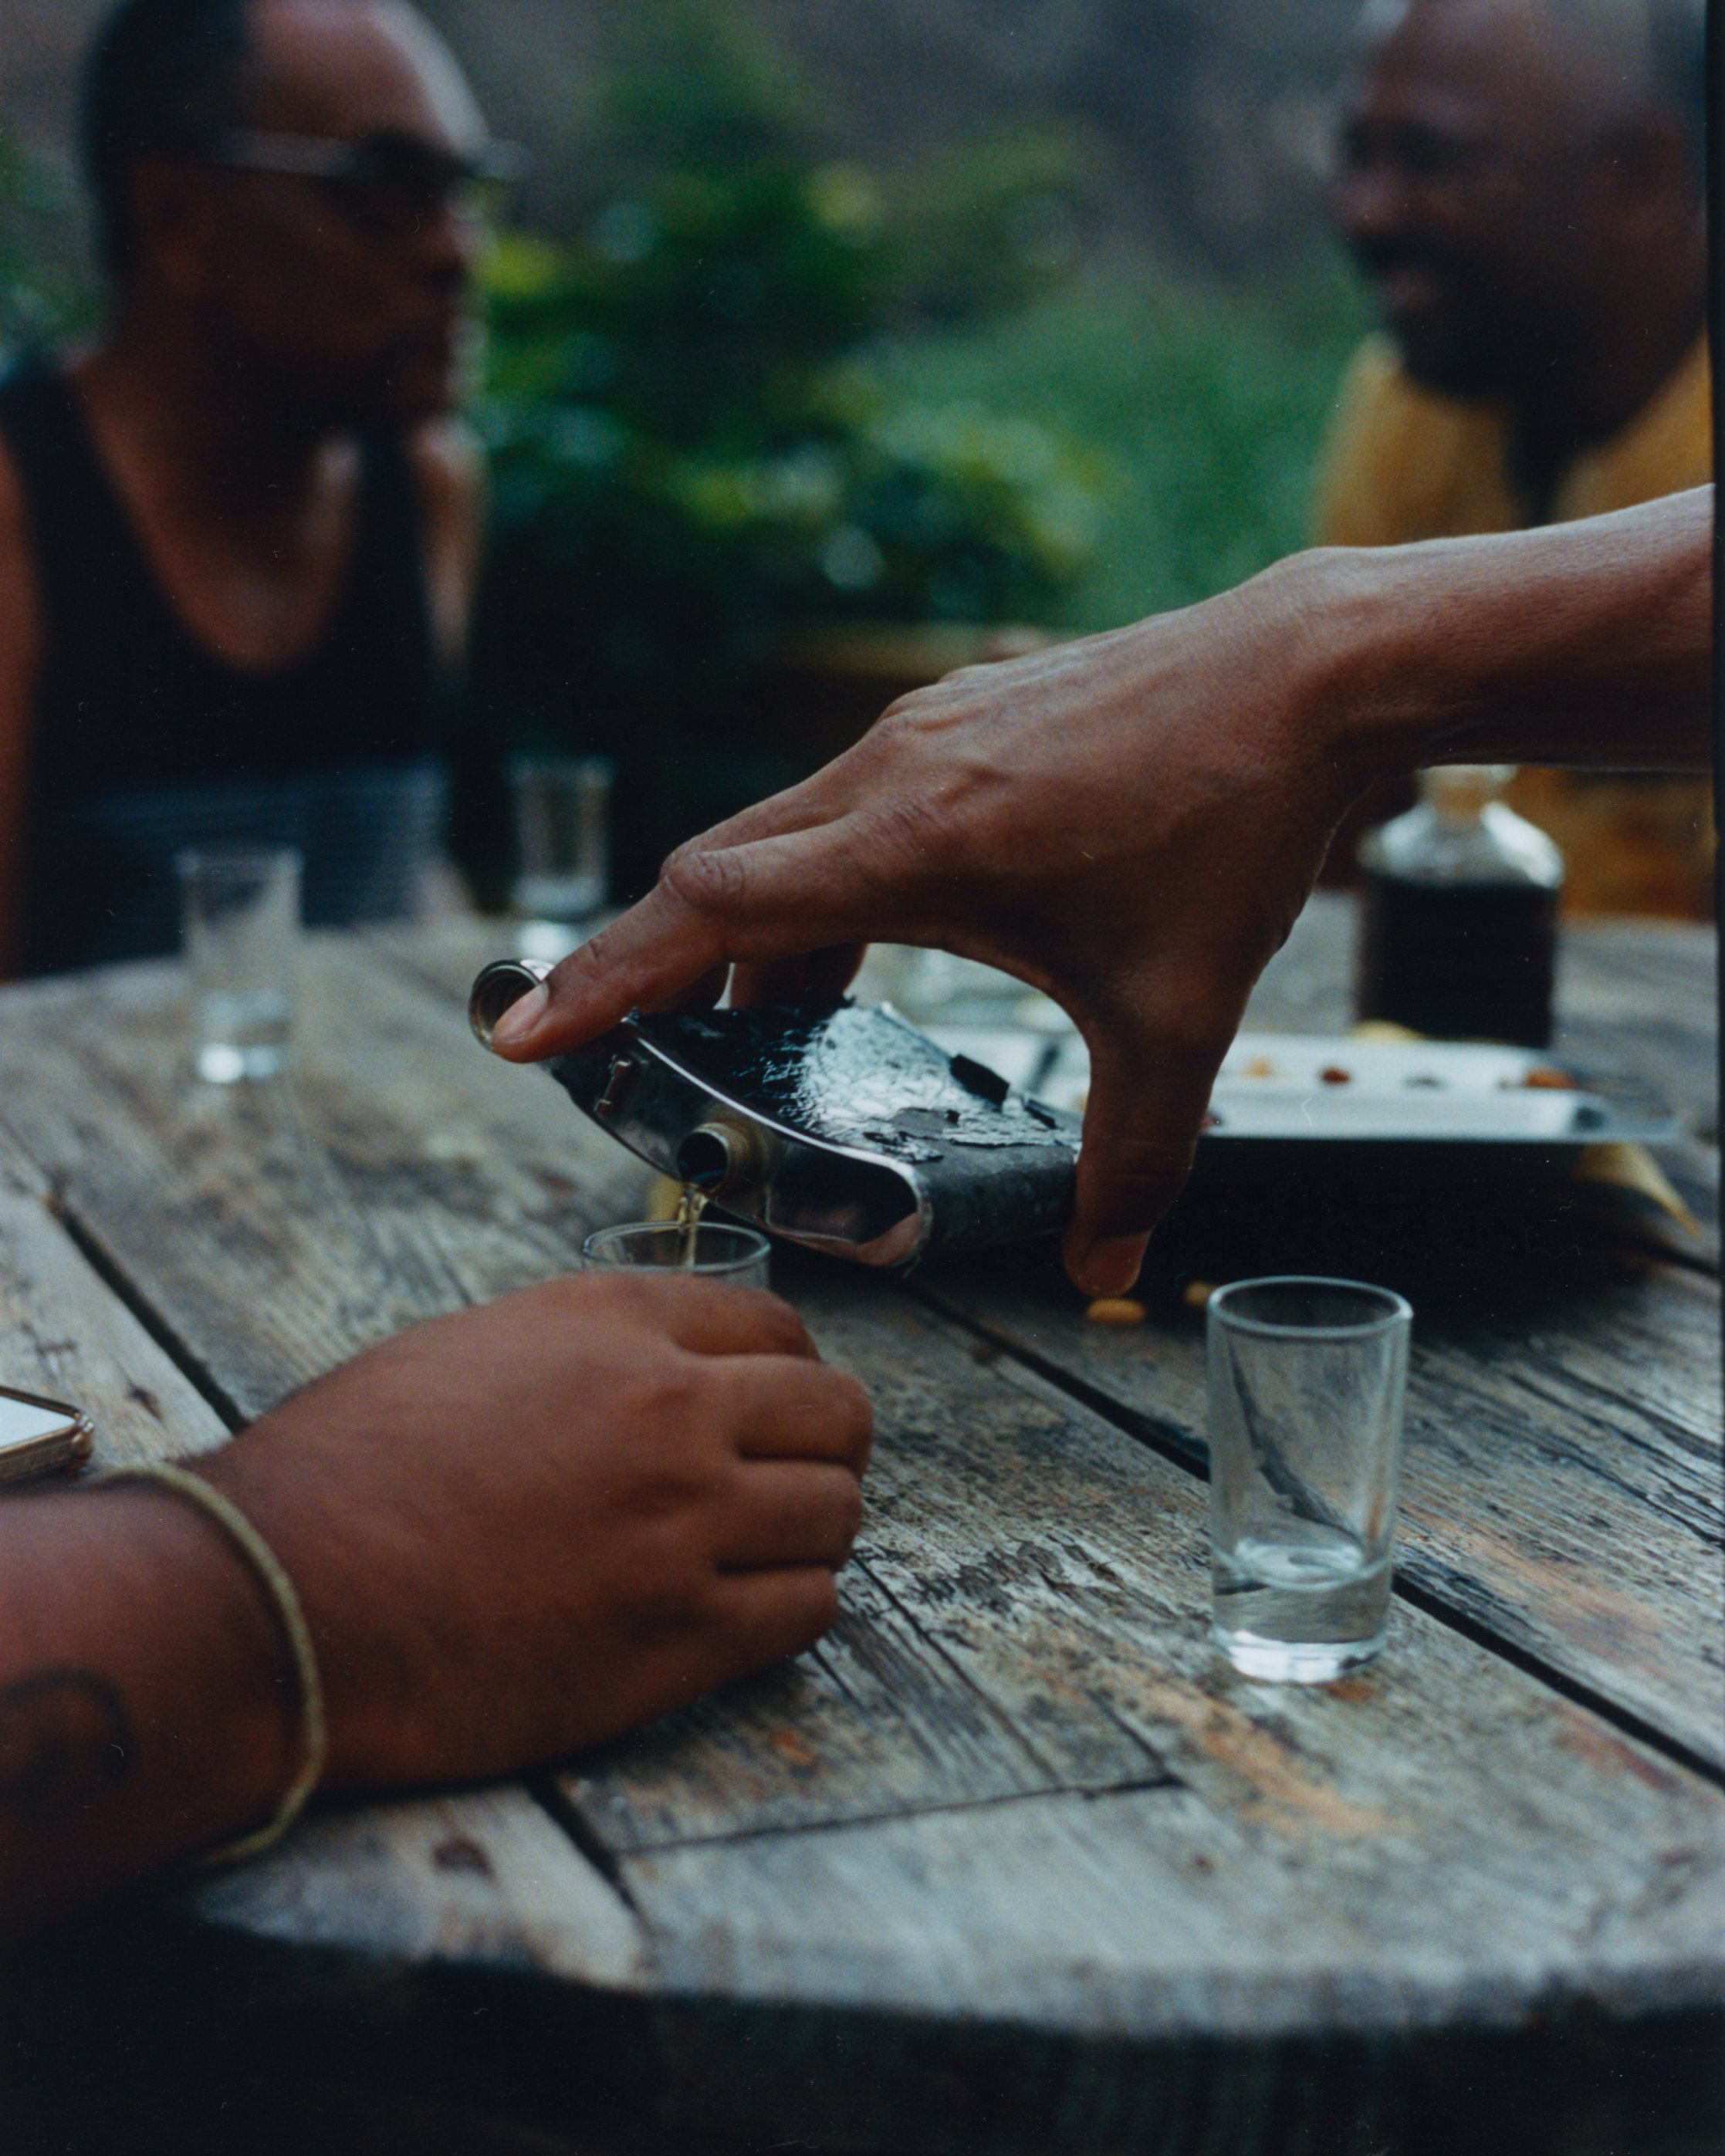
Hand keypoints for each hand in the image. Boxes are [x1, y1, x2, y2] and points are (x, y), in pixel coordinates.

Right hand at [205, 1274, 871, 1786]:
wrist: (281, 1600)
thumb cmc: (344, 1476)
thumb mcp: (470, 1353)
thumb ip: (584, 1351)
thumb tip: (651, 1368)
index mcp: (613, 1326)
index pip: (778, 1327)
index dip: (792, 1368)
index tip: (782, 1402)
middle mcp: (668, 1412)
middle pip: (834, 1414)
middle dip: (828, 1443)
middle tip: (801, 1474)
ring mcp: (682, 1529)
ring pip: (835, 1515)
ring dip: (816, 1529)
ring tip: (775, 1547)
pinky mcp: (675, 1641)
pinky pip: (805, 1611)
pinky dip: (795, 1606)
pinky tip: (752, 1608)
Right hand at [490, 556, 1380, 1295]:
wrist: (1304, 670)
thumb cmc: (1234, 829)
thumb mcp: (1180, 1016)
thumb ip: (1137, 1155)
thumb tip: (1110, 1270)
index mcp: (917, 844)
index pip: (712, 912)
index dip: (605, 980)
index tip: (522, 1037)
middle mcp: (890, 774)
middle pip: (714, 878)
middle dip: (649, 976)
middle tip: (612, 1063)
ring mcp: (915, 735)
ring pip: (773, 842)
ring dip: (740, 938)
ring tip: (745, 1041)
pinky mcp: (947, 722)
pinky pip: (830, 814)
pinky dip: (805, 891)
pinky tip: (848, 955)